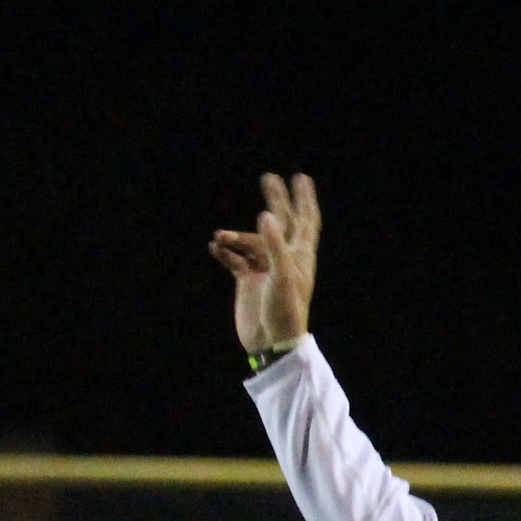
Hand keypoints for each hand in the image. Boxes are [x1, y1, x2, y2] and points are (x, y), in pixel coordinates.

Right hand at [208, 172, 320, 355]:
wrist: (271, 343)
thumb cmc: (285, 311)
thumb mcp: (282, 276)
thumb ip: (273, 244)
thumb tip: (264, 215)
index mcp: (300, 257)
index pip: (305, 221)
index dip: (304, 200)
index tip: (301, 178)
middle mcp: (284, 259)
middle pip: (279, 222)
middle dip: (275, 200)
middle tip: (268, 177)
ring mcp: (265, 268)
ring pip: (249, 242)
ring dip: (235, 237)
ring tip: (220, 236)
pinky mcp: (247, 280)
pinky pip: (234, 259)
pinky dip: (225, 252)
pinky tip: (215, 247)